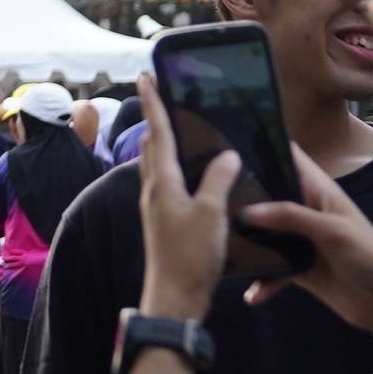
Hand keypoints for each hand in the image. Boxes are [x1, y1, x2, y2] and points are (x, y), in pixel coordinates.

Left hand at [128, 90, 230, 320]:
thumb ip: (218, 180)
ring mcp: (156, 207)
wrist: (174, 296)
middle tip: (164, 98)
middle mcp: (153, 190)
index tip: (146, 77)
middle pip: (153, 146)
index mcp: (162, 182)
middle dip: (157, 120)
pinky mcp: (163, 222)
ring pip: (156, 165)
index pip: (158, 132)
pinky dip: (172, 167)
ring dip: (163, 143)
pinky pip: (165, 183)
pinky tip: (187, 174)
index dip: (154, 103)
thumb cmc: (191, 255)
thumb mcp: (212, 213)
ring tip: (176, 129)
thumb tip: (225, 154)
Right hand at [231, 152, 372, 352]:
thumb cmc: (367, 256)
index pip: (291, 159)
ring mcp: (300, 240)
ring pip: (265, 232)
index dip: (265, 146)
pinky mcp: (297, 268)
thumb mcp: (331, 230)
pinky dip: (262, 281)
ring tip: (214, 238)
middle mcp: (306, 211)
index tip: (228, 139)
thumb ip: (290, 216)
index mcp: (319, 191)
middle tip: (206, 189)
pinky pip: (272, 270)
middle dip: (242, 194)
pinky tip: (250, 294)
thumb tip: (247, 211)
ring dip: (247, 239)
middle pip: (269, 195)